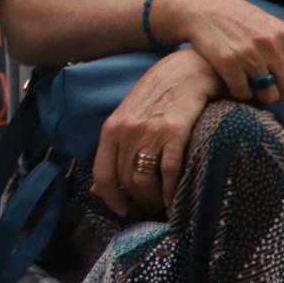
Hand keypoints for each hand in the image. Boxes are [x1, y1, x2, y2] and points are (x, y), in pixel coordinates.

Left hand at [92, 47, 217, 217]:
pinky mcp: (175, 132)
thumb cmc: (156, 97)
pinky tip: (176, 198)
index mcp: (111, 130)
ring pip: (144, 181)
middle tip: (149, 209)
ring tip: (162, 205)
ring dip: (153, 200)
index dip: (110, 197)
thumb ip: (114, 151)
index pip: (102, 173)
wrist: (186, 71)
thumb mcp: (127, 120)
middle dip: (137, 202)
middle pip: (125, 180)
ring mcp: (150, 132)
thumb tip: (98, 189)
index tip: (121, 210)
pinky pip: (169, 172)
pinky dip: (171, 191)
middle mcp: (127, 132)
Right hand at [152, 0, 283, 116]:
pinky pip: (243, 92)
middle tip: (268, 95)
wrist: (202, 8)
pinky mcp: (226, 60)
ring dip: (260, 97)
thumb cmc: (242, 22)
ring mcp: (248, 52)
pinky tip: (235, 85)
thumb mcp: (274, 33)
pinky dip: (240, 94)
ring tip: (252, 89)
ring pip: (266, 93)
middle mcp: (270, 43)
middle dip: (281, 97)